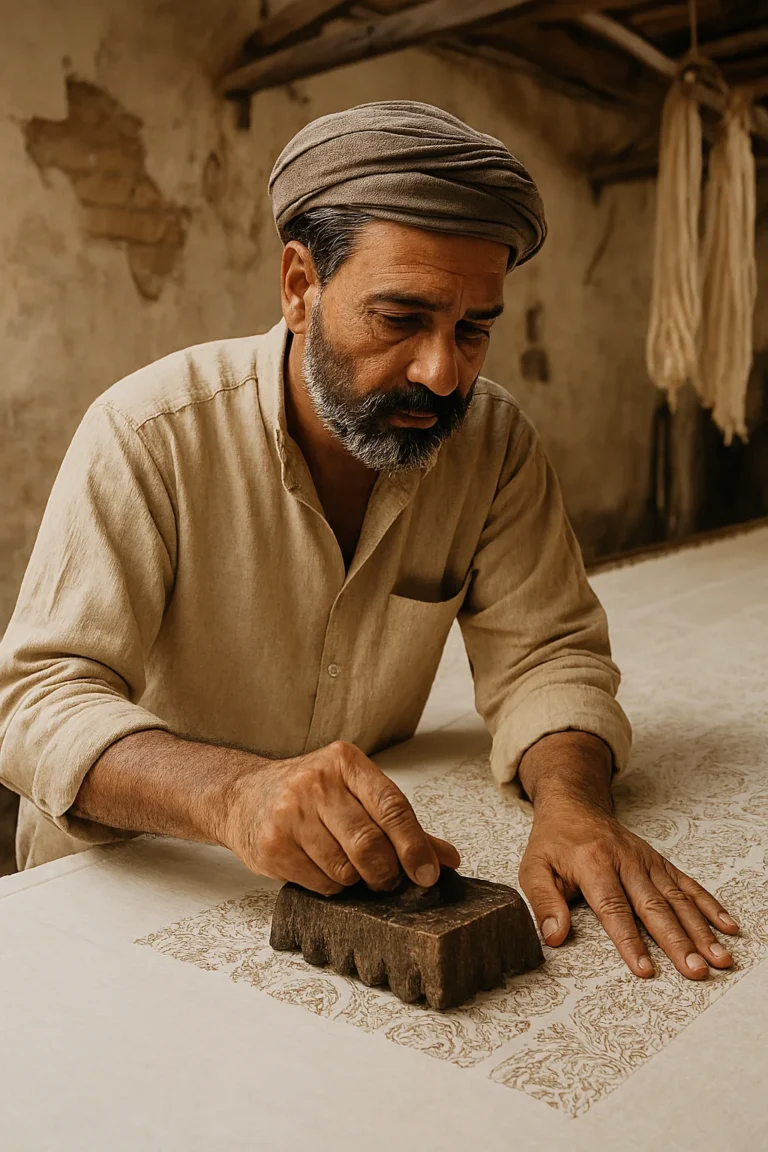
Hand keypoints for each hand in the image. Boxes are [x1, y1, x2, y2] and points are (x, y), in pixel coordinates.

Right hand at [222, 740, 459, 894]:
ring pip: (345, 870)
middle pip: (369, 844)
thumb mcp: (355, 793)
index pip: (392, 807)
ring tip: (349, 867)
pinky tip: (321, 867)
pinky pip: (321, 884)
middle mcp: (315, 783)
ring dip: (356, 880)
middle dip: (386, 872)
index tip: (428, 874)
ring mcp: (290, 814)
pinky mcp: (272, 845)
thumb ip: (401, 823)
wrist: (243, 796)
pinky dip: (332, 886)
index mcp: (345, 762)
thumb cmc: (310, 795)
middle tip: (388, 880)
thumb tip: (446, 859)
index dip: (415, 846)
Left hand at [518, 800, 739, 978]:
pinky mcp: (658, 862)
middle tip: (696, 970)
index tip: (645, 969)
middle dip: (677, 941)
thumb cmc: (553, 841)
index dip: (629, 941)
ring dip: (700, 929)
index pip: (613, 908)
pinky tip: (726, 927)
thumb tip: (554, 937)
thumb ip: (543, 902)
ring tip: (718, 957)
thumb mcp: (533, 867)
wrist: (574, 804)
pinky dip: (708, 906)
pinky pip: (687, 884)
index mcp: (592, 863)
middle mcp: (625, 860)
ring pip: (677, 898)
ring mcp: (646, 860)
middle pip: (654, 906)